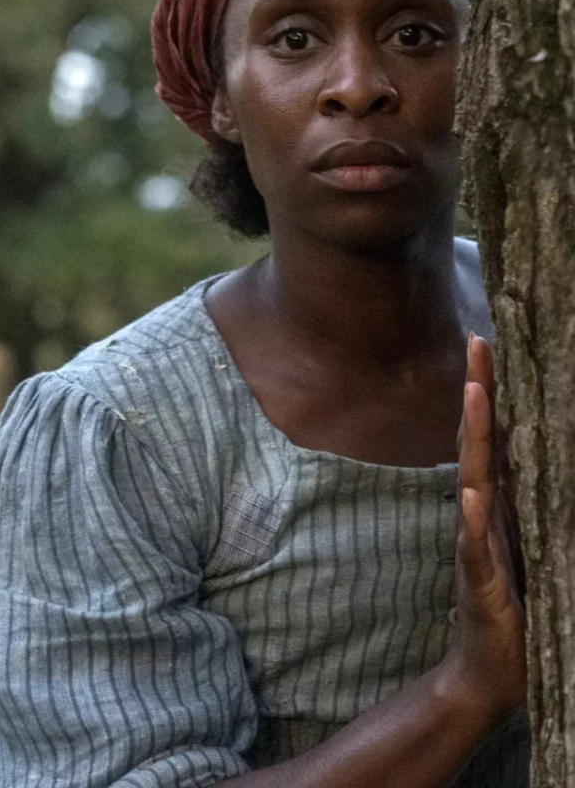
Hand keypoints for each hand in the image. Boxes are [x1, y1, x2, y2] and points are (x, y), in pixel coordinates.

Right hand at [441, 334, 525, 723]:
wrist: (487, 671)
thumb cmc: (515, 612)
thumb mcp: (535, 550)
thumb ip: (532, 509)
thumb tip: (544, 464)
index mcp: (500, 505)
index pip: (494, 438)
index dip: (491, 393)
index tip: (488, 347)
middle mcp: (482, 514)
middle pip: (478, 442)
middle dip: (478, 391)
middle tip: (478, 344)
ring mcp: (476, 544)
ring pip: (473, 479)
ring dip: (474, 436)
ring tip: (473, 394)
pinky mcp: (478, 580)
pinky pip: (474, 544)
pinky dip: (472, 517)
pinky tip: (469, 492)